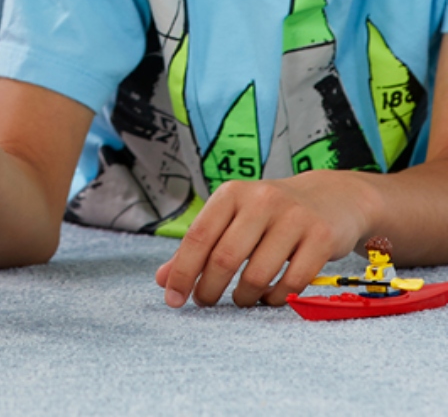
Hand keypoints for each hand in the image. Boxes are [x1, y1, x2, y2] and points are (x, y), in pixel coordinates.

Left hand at [155, 171, 369, 307]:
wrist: (332, 197)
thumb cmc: (270, 214)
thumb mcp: (232, 219)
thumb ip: (199, 247)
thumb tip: (163, 279)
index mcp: (232, 194)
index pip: (197, 237)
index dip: (182, 272)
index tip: (173, 299)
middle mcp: (262, 200)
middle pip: (224, 257)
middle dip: (209, 289)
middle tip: (205, 302)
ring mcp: (294, 217)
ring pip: (257, 274)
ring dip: (243, 297)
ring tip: (240, 299)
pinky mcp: (322, 237)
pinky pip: (292, 281)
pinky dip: (275, 298)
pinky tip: (268, 297)